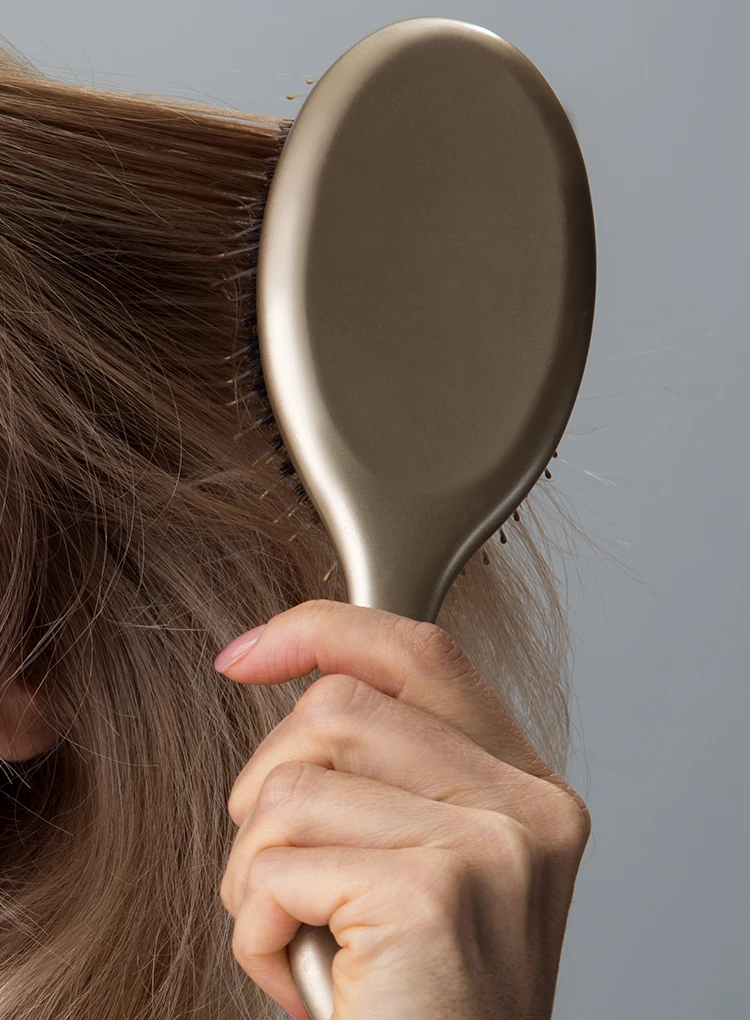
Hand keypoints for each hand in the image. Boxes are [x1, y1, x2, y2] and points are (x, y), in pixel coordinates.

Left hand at [215, 600, 590, 1019]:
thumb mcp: (420, 860)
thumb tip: (300, 677)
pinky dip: (256, 926)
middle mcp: (525, 805)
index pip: (419, 648)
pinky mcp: (433, 891)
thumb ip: (391, 769)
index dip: (323, 630)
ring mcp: (489, 844)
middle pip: (334, 710)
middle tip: (286, 875)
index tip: (246, 653)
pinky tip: (304, 977)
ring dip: (254, 869)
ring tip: (300, 933)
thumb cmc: (415, 998)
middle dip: (264, 790)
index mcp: (524, 784)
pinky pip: (276, 864)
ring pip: (289, 784)